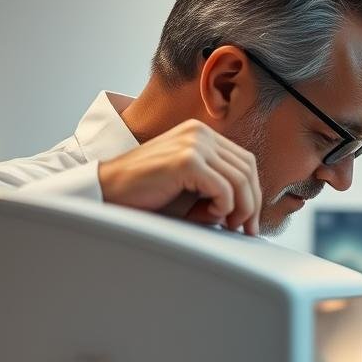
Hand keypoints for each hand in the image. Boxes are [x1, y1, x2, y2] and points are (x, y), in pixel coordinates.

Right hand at [98, 118, 261, 234]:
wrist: (108, 191)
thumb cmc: (146, 193)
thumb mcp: (189, 184)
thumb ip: (217, 184)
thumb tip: (248, 208)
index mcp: (201, 134)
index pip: (243, 161)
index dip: (253, 191)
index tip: (250, 219)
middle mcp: (200, 132)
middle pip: (247, 168)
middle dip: (252, 203)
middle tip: (247, 229)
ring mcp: (194, 143)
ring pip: (240, 180)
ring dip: (240, 209)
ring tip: (227, 225)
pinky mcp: (187, 160)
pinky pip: (224, 189)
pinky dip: (223, 207)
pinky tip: (208, 216)